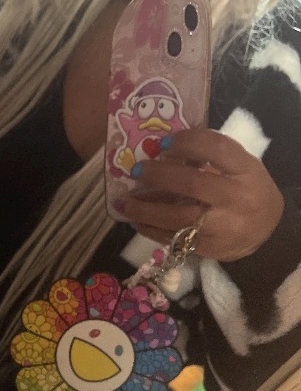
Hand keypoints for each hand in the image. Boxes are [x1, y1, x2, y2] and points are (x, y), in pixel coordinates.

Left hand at [118, 128, 284, 261]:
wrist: (267, 233)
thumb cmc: (246, 190)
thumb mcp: (239, 167)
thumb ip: (210, 156)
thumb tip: (163, 146)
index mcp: (246, 171)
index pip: (216, 149)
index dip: (187, 142)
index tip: (162, 143)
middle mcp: (237, 198)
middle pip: (193, 184)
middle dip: (160, 175)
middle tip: (136, 170)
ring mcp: (223, 227)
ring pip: (179, 217)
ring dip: (145, 209)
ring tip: (123, 203)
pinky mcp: (210, 248)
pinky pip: (174, 239)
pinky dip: (150, 229)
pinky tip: (135, 220)